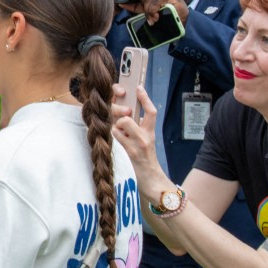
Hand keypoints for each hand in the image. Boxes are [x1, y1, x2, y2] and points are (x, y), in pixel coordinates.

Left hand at [111, 85, 163, 199]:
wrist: (152, 179)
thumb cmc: (144, 158)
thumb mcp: (144, 140)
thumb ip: (137, 127)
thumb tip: (125, 113)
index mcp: (150, 131)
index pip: (151, 111)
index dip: (145, 98)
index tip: (138, 87)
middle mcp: (147, 135)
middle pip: (130, 114)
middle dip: (119, 111)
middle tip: (118, 115)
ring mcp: (140, 143)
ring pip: (123, 122)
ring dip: (116, 126)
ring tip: (119, 133)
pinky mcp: (132, 151)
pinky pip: (117, 135)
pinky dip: (115, 134)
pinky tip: (119, 139)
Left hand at [115, 0, 189, 23]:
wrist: (179, 19)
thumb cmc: (163, 10)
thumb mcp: (146, 7)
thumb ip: (134, 5)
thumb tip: (120, 3)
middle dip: (144, 4)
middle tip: (149, 13)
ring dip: (149, 10)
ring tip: (153, 16)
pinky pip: (156, 2)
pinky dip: (154, 11)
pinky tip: (157, 15)